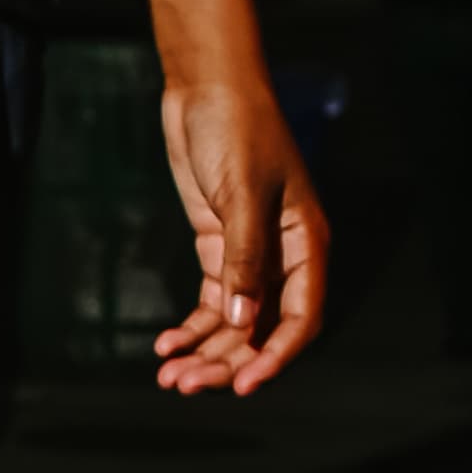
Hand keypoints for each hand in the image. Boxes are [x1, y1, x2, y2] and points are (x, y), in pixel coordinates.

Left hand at [141, 0, 328, 397]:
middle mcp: (283, 256)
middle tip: (186, 385)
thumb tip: (241, 321)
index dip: (274, 356)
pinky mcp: (219, 245)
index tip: (243, 384)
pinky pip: (210, 300)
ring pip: (232, 320)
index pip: (300, 318)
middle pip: (260, 329)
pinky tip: (165, 344)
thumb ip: (243, 259)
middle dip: (225, 360)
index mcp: (306, 245)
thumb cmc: (239, 129)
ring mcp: (249, 253)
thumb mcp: (243, 192)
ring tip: (168, 376)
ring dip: (203, 350)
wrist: (208, 87)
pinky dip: (190, 325)